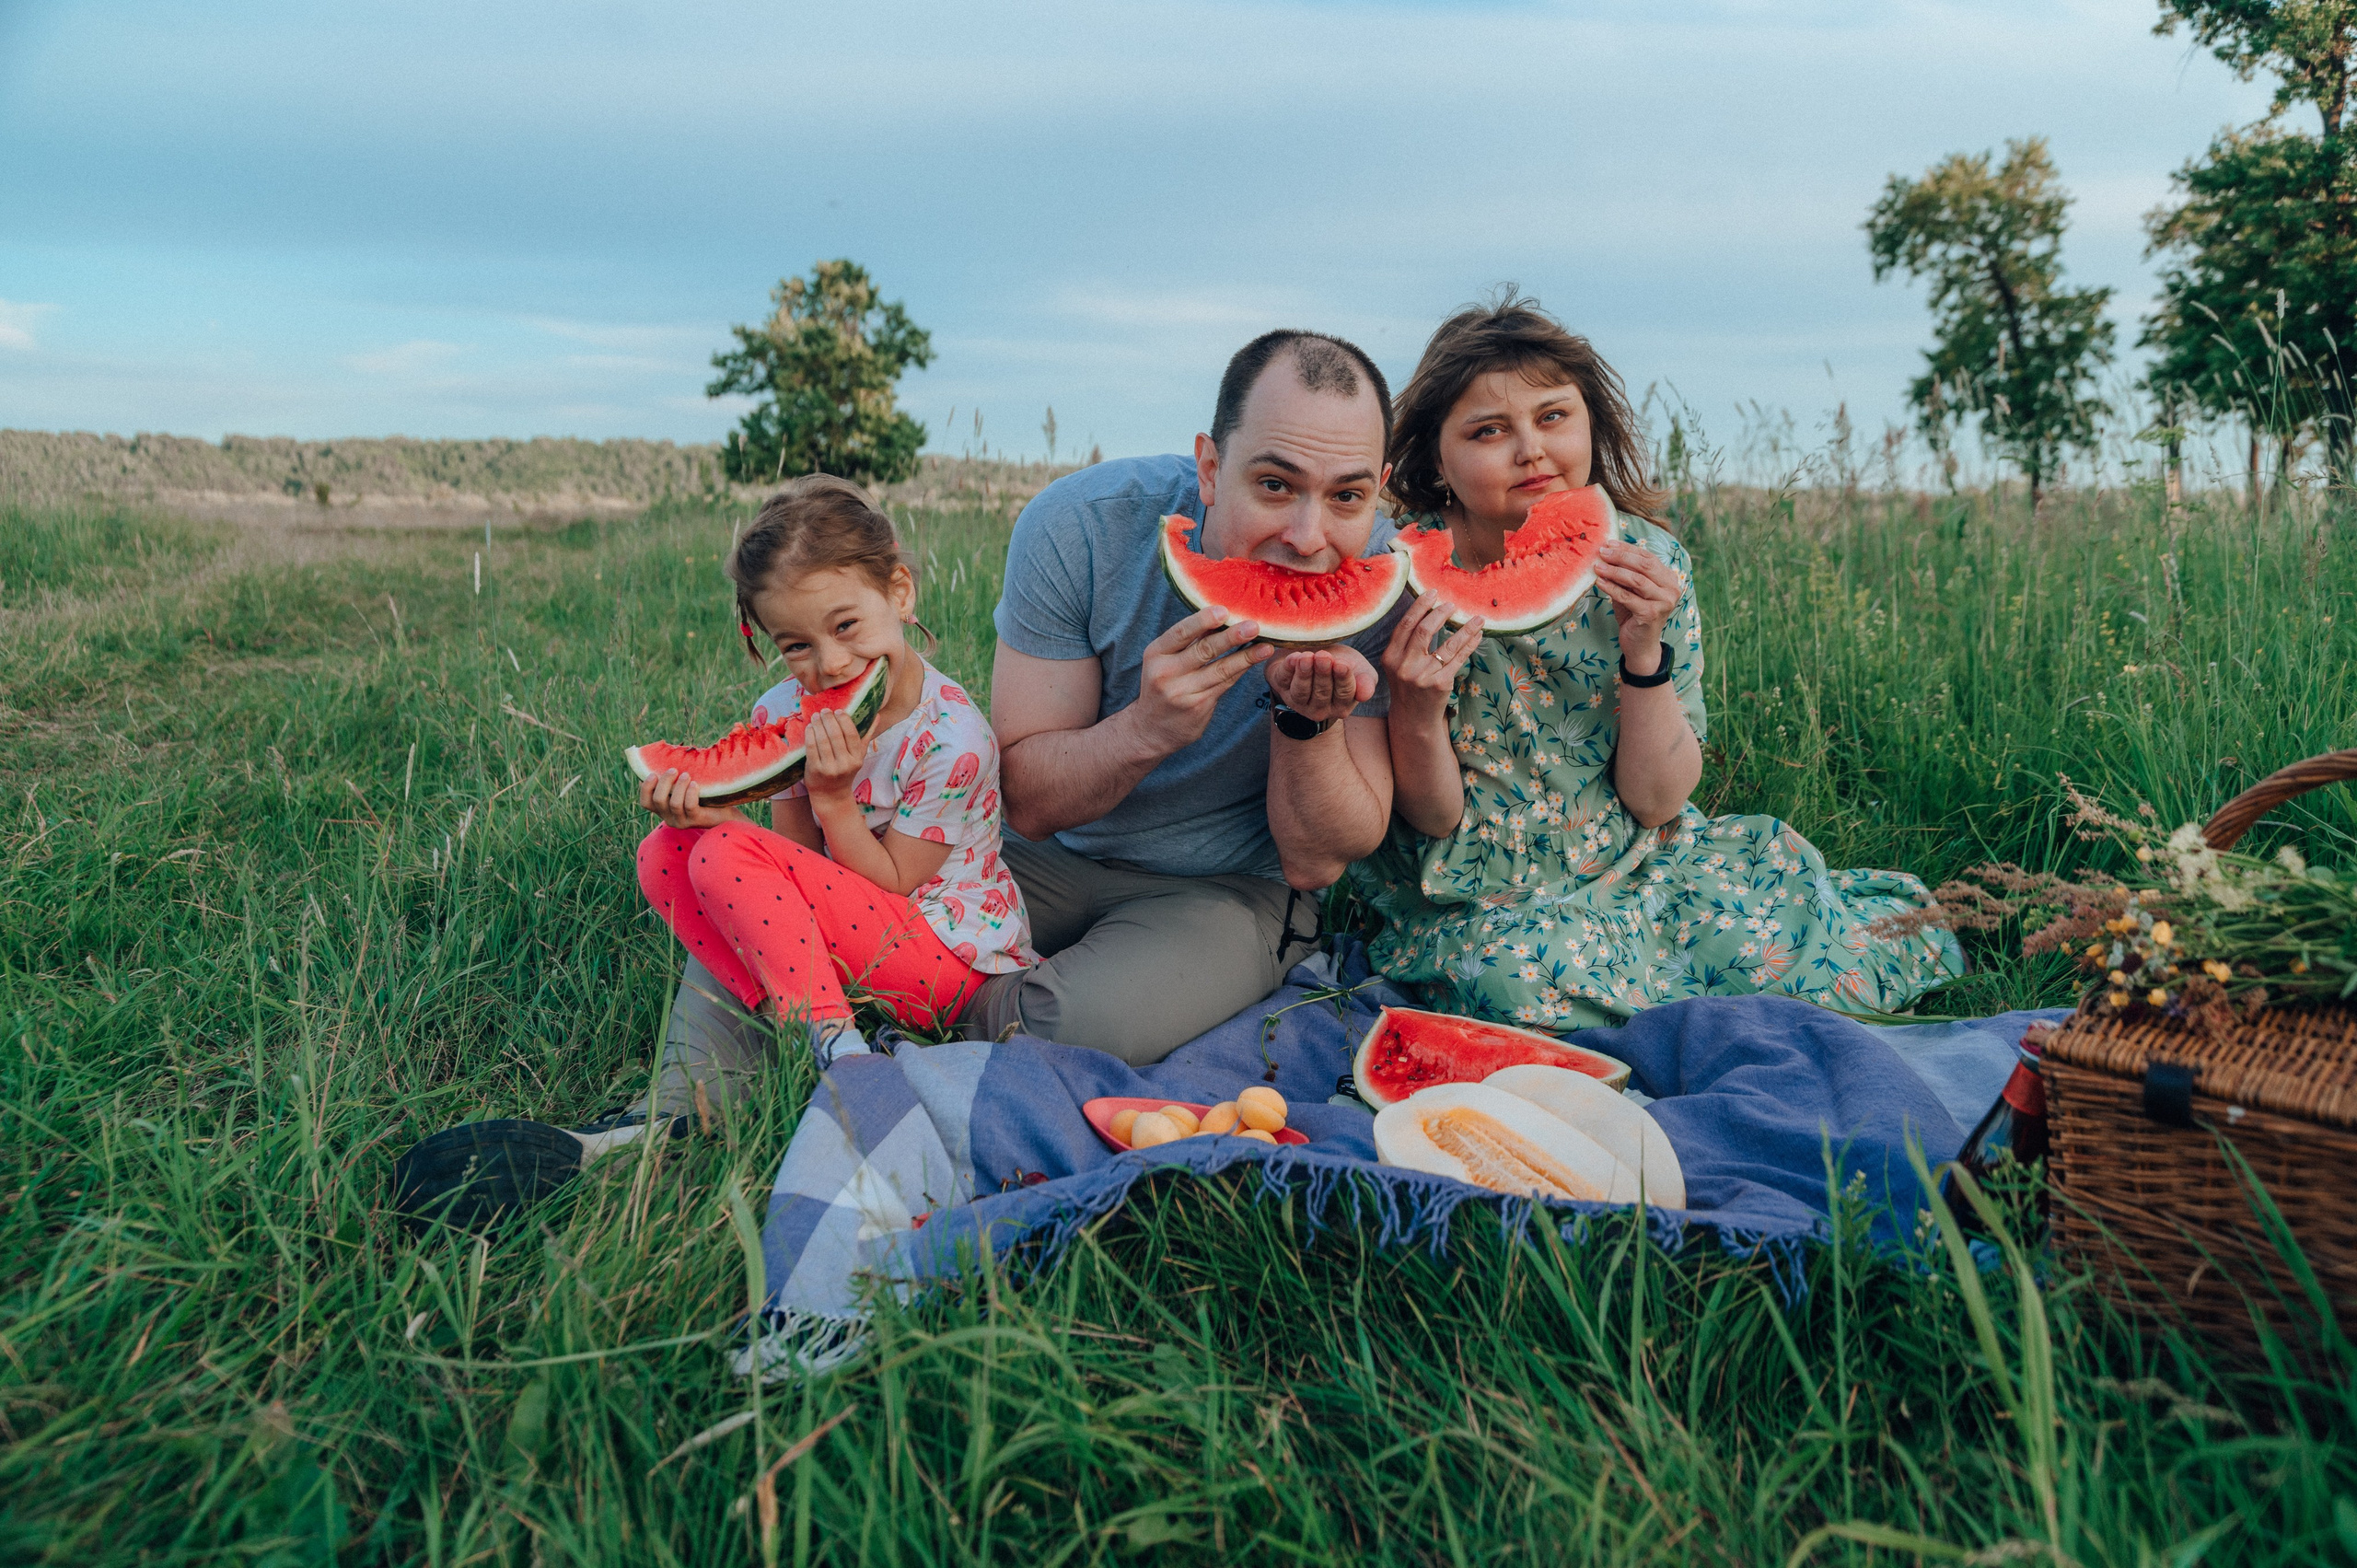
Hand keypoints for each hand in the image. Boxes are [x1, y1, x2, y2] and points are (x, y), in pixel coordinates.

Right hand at [639, 768, 742, 829]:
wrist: (724, 813)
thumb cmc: (702, 796)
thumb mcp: (684, 787)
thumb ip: (673, 779)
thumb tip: (666, 756)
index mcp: (662, 809)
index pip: (645, 802)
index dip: (646, 788)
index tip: (653, 773)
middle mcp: (669, 817)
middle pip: (658, 800)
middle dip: (664, 782)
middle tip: (674, 770)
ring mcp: (682, 821)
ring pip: (673, 803)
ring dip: (679, 786)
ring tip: (687, 775)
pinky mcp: (695, 821)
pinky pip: (689, 806)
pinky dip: (691, 793)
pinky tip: (695, 784)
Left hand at [801, 709, 867, 804]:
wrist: (831, 794)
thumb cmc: (845, 771)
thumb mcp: (858, 756)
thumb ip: (866, 736)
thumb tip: (877, 716)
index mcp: (857, 759)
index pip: (851, 734)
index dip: (843, 720)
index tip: (838, 711)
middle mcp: (845, 764)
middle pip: (835, 735)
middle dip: (829, 719)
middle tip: (824, 711)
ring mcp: (829, 768)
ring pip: (822, 740)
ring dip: (818, 724)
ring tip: (816, 716)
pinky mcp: (815, 770)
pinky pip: (811, 747)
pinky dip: (810, 734)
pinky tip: (810, 727)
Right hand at [1132, 605, 1273, 753]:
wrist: (1152, 729)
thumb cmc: (1162, 685)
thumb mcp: (1163, 660)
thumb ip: (1187, 641)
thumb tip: (1221, 613)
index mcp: (1155, 653)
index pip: (1180, 633)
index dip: (1203, 620)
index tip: (1224, 610)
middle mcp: (1166, 672)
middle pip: (1204, 650)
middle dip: (1231, 637)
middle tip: (1253, 626)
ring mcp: (1182, 692)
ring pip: (1220, 669)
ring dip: (1246, 656)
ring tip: (1266, 647)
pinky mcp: (1198, 706)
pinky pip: (1225, 683)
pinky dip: (1241, 670)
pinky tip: (1255, 660)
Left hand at [1265, 645, 1375, 725]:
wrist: (1317, 652)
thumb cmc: (1341, 662)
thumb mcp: (1359, 669)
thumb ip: (1366, 681)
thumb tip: (1365, 695)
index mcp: (1341, 706)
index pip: (1344, 695)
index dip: (1342, 680)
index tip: (1342, 665)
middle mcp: (1319, 709)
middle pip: (1321, 693)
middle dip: (1322, 674)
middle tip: (1323, 657)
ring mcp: (1297, 701)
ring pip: (1301, 691)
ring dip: (1304, 674)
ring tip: (1307, 657)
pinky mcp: (1280, 687)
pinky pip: (1282, 681)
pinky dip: (1287, 669)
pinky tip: (1293, 658)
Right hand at [1381, 592, 1482, 713]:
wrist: (1413, 718)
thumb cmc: (1408, 686)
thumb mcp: (1398, 665)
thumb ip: (1407, 642)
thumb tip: (1430, 610)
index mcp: (1390, 657)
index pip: (1406, 625)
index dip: (1420, 606)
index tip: (1433, 593)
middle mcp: (1404, 666)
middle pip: (1424, 631)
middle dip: (1441, 613)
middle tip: (1452, 605)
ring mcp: (1423, 676)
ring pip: (1448, 645)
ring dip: (1466, 629)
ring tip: (1477, 619)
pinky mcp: (1440, 684)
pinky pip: (1459, 659)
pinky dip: (1470, 645)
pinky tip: (1477, 636)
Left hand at [1594, 541, 1683, 671]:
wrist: (1640, 645)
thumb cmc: (1634, 615)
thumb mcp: (1632, 591)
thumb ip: (1626, 574)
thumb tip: (1606, 553)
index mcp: (1669, 579)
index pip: (1648, 557)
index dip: (1628, 549)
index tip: (1608, 543)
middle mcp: (1671, 589)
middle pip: (1644, 565)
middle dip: (1621, 557)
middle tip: (1601, 552)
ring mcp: (1664, 602)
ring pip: (1636, 580)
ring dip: (1614, 571)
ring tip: (1597, 566)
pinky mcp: (1651, 614)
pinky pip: (1628, 597)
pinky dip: (1612, 588)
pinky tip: (1599, 582)